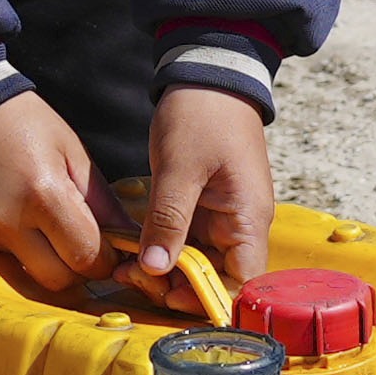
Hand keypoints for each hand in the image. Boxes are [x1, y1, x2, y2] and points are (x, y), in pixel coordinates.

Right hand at [0, 88, 108, 292]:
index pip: (87, 258)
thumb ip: (102, 201)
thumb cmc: (20, 123)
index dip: (105, 260)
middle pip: (57, 280)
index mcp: (43, 195)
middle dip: (75, 268)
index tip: (105, 250)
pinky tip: (7, 219)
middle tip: (74, 243)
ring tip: (39, 228)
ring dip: (41, 262)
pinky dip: (9, 251)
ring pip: (25, 276)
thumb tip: (133, 240)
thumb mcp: (70, 151)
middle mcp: (6, 221)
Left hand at [138, 84, 275, 292]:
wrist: (208, 75)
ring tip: (127, 268)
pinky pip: (185, 244)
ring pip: (198, 265)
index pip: (241, 283)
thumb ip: (168, 219)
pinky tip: (133, 255)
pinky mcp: (203, 210)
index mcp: (247, 219)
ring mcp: (221, 219)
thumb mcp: (180, 167)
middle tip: (136, 278)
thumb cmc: (203, 114)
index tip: (167, 295)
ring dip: (166, 273)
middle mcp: (240, 226)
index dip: (208, 299)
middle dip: (178, 288)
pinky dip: (162, 252)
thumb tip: (156, 270)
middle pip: (217, 280)